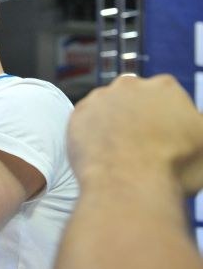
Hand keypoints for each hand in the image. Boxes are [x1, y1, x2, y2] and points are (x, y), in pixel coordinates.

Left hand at [68, 74, 202, 192]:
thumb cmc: (174, 167)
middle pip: (134, 98)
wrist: (128, 183)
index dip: (168, 119)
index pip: (167, 96)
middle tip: (143, 145)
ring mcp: (100, 98)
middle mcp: (129, 84)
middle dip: (138, 116)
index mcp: (165, 87)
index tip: (167, 137)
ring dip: (113, 123)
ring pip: (108, 108)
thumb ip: (197, 126)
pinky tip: (102, 152)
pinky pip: (86, 122)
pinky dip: (92, 134)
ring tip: (121, 152)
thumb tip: (192, 124)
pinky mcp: (78, 114)